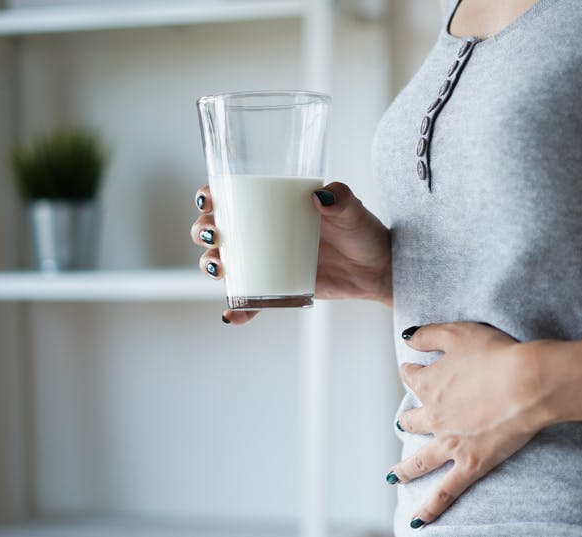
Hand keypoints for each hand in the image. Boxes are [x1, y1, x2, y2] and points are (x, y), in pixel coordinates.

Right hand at [190, 181, 391, 324]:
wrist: (378, 269)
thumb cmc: (364, 232)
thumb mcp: (354, 212)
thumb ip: (342, 199)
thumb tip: (320, 197)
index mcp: (274, 205)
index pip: (231, 195)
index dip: (209, 196)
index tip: (208, 200)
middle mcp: (263, 232)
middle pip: (217, 229)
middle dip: (203, 232)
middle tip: (214, 236)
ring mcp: (268, 261)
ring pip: (226, 263)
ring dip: (211, 266)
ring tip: (220, 271)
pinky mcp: (277, 288)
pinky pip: (250, 300)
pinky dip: (237, 310)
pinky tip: (230, 316)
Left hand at [389, 322, 553, 527]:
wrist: (526, 382)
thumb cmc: (497, 353)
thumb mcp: (458, 332)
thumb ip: (428, 335)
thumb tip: (407, 339)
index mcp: (429, 383)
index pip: (411, 377)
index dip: (412, 371)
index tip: (414, 369)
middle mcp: (433, 415)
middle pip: (412, 419)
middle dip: (409, 419)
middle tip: (408, 421)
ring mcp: (449, 443)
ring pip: (419, 460)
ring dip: (405, 468)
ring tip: (394, 475)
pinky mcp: (470, 463)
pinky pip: (446, 492)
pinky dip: (431, 507)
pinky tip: (418, 520)